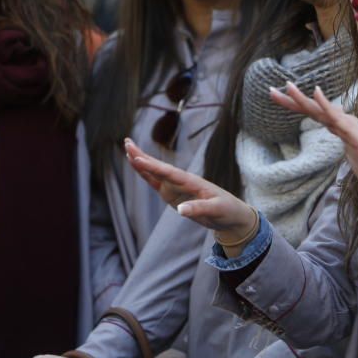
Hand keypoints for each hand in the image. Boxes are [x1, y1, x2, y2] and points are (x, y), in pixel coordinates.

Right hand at [124, 138, 256, 245]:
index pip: (169, 173)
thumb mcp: (216, 210)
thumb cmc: (226, 210)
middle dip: (143, 156)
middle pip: (159, 167)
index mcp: (192, 182)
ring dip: (141, 162)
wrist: (231, 214)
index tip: (138, 159)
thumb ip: (198, 208)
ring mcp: (176, 187)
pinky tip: (137, 166)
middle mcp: (182, 181)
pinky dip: (146, 175)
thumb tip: (181, 210)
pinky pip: (156, 183)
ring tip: (127, 149)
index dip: (153, 166)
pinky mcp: (173, 194)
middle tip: (127, 143)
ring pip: (155, 172)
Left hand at [270, 82, 357, 210]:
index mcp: (341, 125)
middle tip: (270, 90)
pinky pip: (337, 118)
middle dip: (292, 99)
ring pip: (322, 110)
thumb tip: (332, 127)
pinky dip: (326, 105)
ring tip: (287, 86)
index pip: (314, 113)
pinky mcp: (355, 135)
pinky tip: (316, 93)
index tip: (277, 97)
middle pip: (313, 108)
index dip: (296, 105)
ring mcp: (350, 126)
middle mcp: (344, 121)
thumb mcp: (349, 149)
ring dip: (304, 99)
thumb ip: (341, 135)